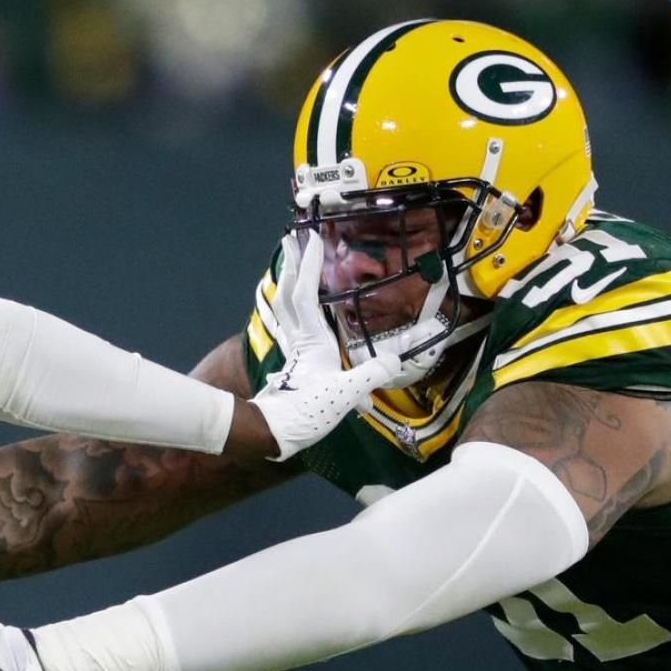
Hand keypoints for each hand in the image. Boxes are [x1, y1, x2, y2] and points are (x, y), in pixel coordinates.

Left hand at [248, 232, 402, 460]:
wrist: (274, 434)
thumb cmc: (307, 413)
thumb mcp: (345, 395)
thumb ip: (370, 375)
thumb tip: (396, 361)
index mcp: (310, 340)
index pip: (306, 294)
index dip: (308, 266)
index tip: (312, 238)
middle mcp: (297, 338)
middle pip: (288, 292)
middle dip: (291, 263)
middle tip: (293, 236)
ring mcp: (292, 349)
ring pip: (284, 305)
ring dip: (287, 280)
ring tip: (290, 259)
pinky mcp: (291, 360)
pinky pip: (289, 322)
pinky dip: (289, 304)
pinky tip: (293, 304)